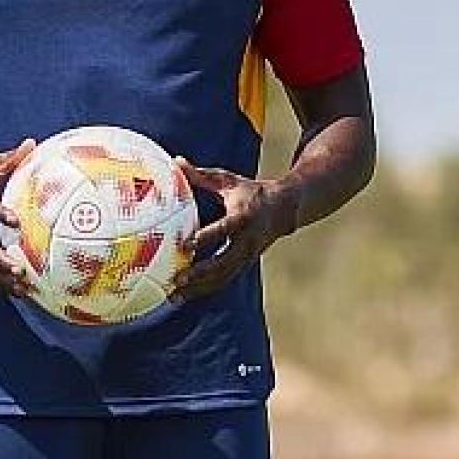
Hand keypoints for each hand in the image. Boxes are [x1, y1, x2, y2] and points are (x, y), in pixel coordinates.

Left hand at [170, 157, 300, 300]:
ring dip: (199, 288)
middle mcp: (246, 240)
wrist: (284, 209)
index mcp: (242, 217)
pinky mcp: (244, 264)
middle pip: (223, 262)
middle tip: (177, 279)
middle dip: (200, 273)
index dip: (207, 237)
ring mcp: (247, 256)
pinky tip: (184, 296)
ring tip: (174, 296)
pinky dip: (204, 289)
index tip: (187, 245)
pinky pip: (224, 280)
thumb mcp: (228, 181)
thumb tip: (176, 162)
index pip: (224, 229)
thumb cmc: (250, 192)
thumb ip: (201, 175)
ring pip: (223, 277)